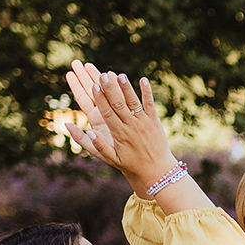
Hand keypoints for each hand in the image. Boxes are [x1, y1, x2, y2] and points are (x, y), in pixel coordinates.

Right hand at [62, 61, 178, 189]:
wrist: (156, 170)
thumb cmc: (130, 164)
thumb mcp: (110, 158)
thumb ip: (97, 146)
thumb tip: (88, 132)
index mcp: (119, 134)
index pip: (107, 113)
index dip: (100, 99)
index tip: (94, 86)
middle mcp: (131, 126)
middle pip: (118, 104)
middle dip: (110, 89)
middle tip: (102, 75)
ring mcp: (143, 122)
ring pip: (133, 102)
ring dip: (126, 88)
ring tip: (119, 74)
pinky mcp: (154, 120)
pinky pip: (150, 104)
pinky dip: (147, 92)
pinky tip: (143, 79)